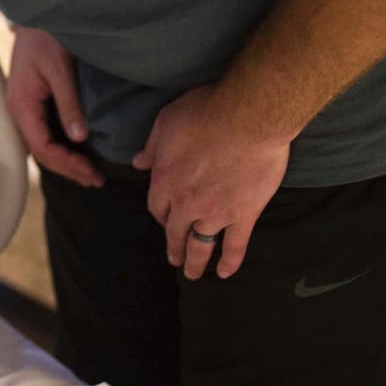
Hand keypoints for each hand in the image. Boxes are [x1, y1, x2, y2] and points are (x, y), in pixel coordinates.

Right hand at [5, 26, 102, 186]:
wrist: (37, 10)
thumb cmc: (46, 34)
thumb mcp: (60, 68)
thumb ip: (69, 103)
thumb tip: (78, 137)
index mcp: (21, 103)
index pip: (42, 147)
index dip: (67, 164)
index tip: (91, 172)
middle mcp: (19, 108)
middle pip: (40, 151)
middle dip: (68, 168)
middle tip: (95, 179)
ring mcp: (24, 105)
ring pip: (42, 143)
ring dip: (65, 160)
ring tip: (89, 172)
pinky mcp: (33, 99)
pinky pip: (44, 130)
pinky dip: (61, 145)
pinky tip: (78, 149)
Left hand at [133, 84, 290, 279]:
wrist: (248, 116)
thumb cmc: (205, 112)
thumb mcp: (166, 123)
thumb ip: (152, 147)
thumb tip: (137, 162)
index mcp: (164, 181)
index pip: (156, 207)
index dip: (160, 213)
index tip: (164, 217)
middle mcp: (186, 202)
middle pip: (175, 232)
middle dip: (173, 247)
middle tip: (174, 259)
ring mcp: (216, 211)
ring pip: (201, 244)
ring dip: (195, 262)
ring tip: (193, 274)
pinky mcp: (244, 213)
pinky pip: (235, 245)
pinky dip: (230, 262)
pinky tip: (225, 273)